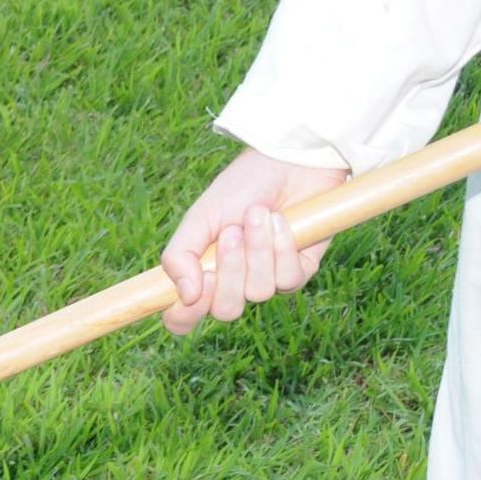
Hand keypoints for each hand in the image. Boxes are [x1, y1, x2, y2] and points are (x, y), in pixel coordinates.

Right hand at [159, 149, 347, 334]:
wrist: (291, 160)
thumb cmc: (243, 185)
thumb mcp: (200, 217)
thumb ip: (179, 256)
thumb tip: (184, 295)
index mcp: (201, 275)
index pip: (182, 319)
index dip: (185, 315)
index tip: (198, 288)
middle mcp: (234, 284)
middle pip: (226, 311)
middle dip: (230, 271)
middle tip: (232, 234)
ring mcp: (267, 280)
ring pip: (259, 293)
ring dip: (258, 250)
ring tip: (259, 214)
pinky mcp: (300, 271)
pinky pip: (288, 280)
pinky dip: (283, 248)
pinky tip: (281, 222)